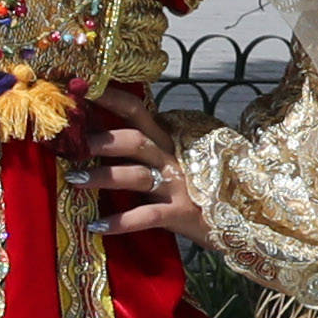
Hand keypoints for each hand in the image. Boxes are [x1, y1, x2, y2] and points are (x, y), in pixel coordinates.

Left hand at [79, 87, 210, 247]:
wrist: (245, 217)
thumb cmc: (198, 188)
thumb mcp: (173, 160)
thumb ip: (144, 148)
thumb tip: (96, 137)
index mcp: (166, 141)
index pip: (136, 111)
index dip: (109, 98)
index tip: (79, 90)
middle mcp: (171, 158)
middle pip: (136, 140)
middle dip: (104, 139)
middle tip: (72, 142)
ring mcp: (177, 186)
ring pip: (137, 176)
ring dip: (103, 176)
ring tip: (74, 180)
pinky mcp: (180, 214)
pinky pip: (146, 216)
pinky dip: (120, 222)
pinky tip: (95, 226)